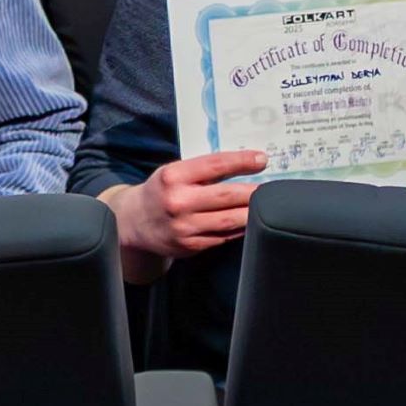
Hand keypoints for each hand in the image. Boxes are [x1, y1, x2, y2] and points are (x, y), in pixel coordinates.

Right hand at [108, 150, 263, 268]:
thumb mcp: (173, 172)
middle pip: (227, 195)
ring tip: (266, 204)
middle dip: (254, 190)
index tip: (262, 159)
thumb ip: (201, 170)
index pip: (215, 165)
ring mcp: (184, 227)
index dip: (242, 161)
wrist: (132, 223)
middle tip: (272, 186)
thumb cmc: (159, 191)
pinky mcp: (190, 246)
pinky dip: (239, 228)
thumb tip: (241, 164)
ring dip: (252, 212)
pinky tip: (249, 220)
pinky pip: (223, 236)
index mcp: (173, 176)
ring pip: (229, 219)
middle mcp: (178, 202)